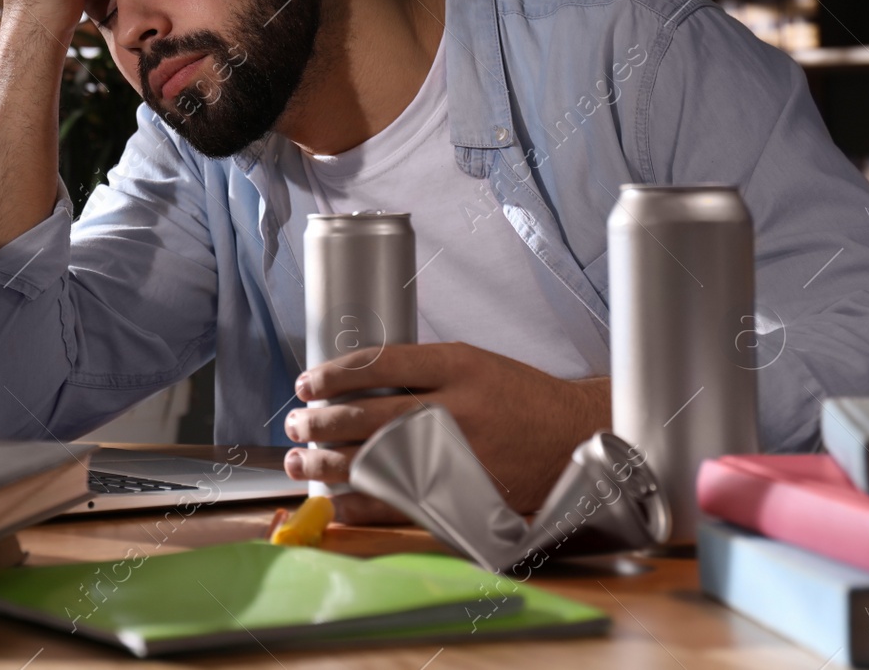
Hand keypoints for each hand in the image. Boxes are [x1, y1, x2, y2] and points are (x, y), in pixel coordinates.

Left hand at [282, 343, 610, 520]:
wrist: (573, 434)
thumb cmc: (516, 397)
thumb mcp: (472, 363)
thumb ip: (419, 372)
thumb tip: (348, 385)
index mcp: (457, 365)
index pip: (379, 364)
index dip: (333, 375)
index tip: (306, 384)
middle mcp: (457, 407)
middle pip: (369, 415)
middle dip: (321, 421)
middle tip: (295, 423)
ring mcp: (461, 453)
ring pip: (377, 458)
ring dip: (328, 462)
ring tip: (300, 461)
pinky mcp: (466, 492)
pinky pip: (401, 502)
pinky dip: (362, 504)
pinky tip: (336, 501)